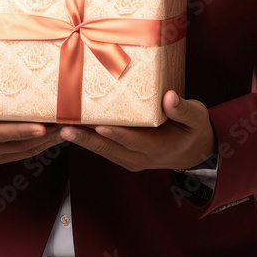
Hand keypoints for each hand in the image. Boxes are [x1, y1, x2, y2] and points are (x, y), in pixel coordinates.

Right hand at [0, 62, 62, 164]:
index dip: (18, 131)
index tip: (40, 127)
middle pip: (14, 144)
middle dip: (40, 137)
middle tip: (63, 126)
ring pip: (22, 151)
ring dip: (45, 142)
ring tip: (66, 128)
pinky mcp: (1, 155)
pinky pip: (24, 153)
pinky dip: (41, 144)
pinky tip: (57, 134)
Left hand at [58, 91, 215, 171]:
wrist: (195, 152)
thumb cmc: (195, 130)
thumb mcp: (197, 118)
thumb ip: (183, 109)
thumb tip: (169, 97)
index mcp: (157, 148)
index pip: (133, 141)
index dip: (116, 135)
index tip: (99, 127)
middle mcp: (139, 158)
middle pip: (108, 149)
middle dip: (85, 139)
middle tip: (64, 127)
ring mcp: (130, 159)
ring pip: (101, 150)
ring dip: (81, 139)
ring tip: (60, 126)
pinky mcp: (123, 155)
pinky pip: (102, 148)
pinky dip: (87, 139)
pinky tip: (71, 127)